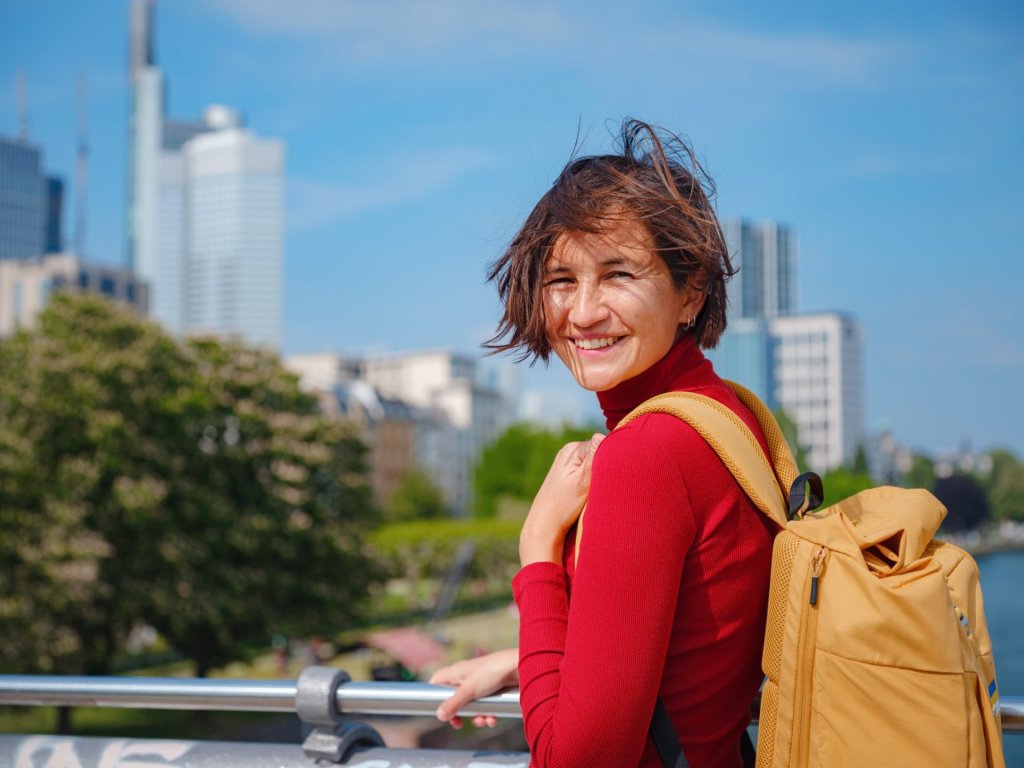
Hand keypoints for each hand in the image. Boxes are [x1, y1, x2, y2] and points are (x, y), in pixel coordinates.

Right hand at [428, 648, 518, 728]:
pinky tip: (492, 719)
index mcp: (457, 672)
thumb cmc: (492, 672)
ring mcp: (480, 684)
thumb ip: (453, 704)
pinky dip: (487, 714)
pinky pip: (485, 706)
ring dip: (476, 716)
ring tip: (483, 721)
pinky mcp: (493, 690)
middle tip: (459, 723)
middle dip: (459, 713)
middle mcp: (467, 677)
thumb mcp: (469, 690)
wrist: (520, 667)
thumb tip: (439, 716)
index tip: (439, 710)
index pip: (438, 681)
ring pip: (471, 705)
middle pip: (455, 698)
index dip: (435, 695)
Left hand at [520, 433, 604, 564]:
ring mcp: (568, 464)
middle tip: (606, 484)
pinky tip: (591, 492)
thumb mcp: (582, 481)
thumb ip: (593, 458)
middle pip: (599, 452)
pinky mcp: (569, 475)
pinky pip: (588, 472)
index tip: (612, 475)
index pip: (603, 444)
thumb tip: (601, 434)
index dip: (612, 458)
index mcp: (572, 449)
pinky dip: (594, 480)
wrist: (544, 525)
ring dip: (600, 474)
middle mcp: (569, 452)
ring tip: (598, 490)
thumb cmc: (563, 505)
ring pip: (595, 463)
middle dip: (606, 466)